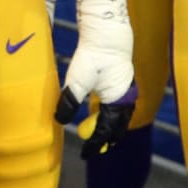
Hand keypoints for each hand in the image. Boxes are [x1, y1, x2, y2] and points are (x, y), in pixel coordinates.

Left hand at [55, 0, 135, 158]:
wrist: (107, 34)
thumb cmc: (93, 58)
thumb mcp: (77, 81)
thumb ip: (69, 102)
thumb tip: (59, 121)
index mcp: (117, 103)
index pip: (105, 131)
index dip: (94, 144)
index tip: (85, 153)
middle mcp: (126, 99)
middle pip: (117, 127)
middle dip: (105, 139)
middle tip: (93, 148)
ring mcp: (127, 90)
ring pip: (119, 117)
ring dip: (108, 127)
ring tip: (97, 135)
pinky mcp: (123, 81)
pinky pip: (118, 106)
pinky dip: (110, 114)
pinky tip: (99, 112)